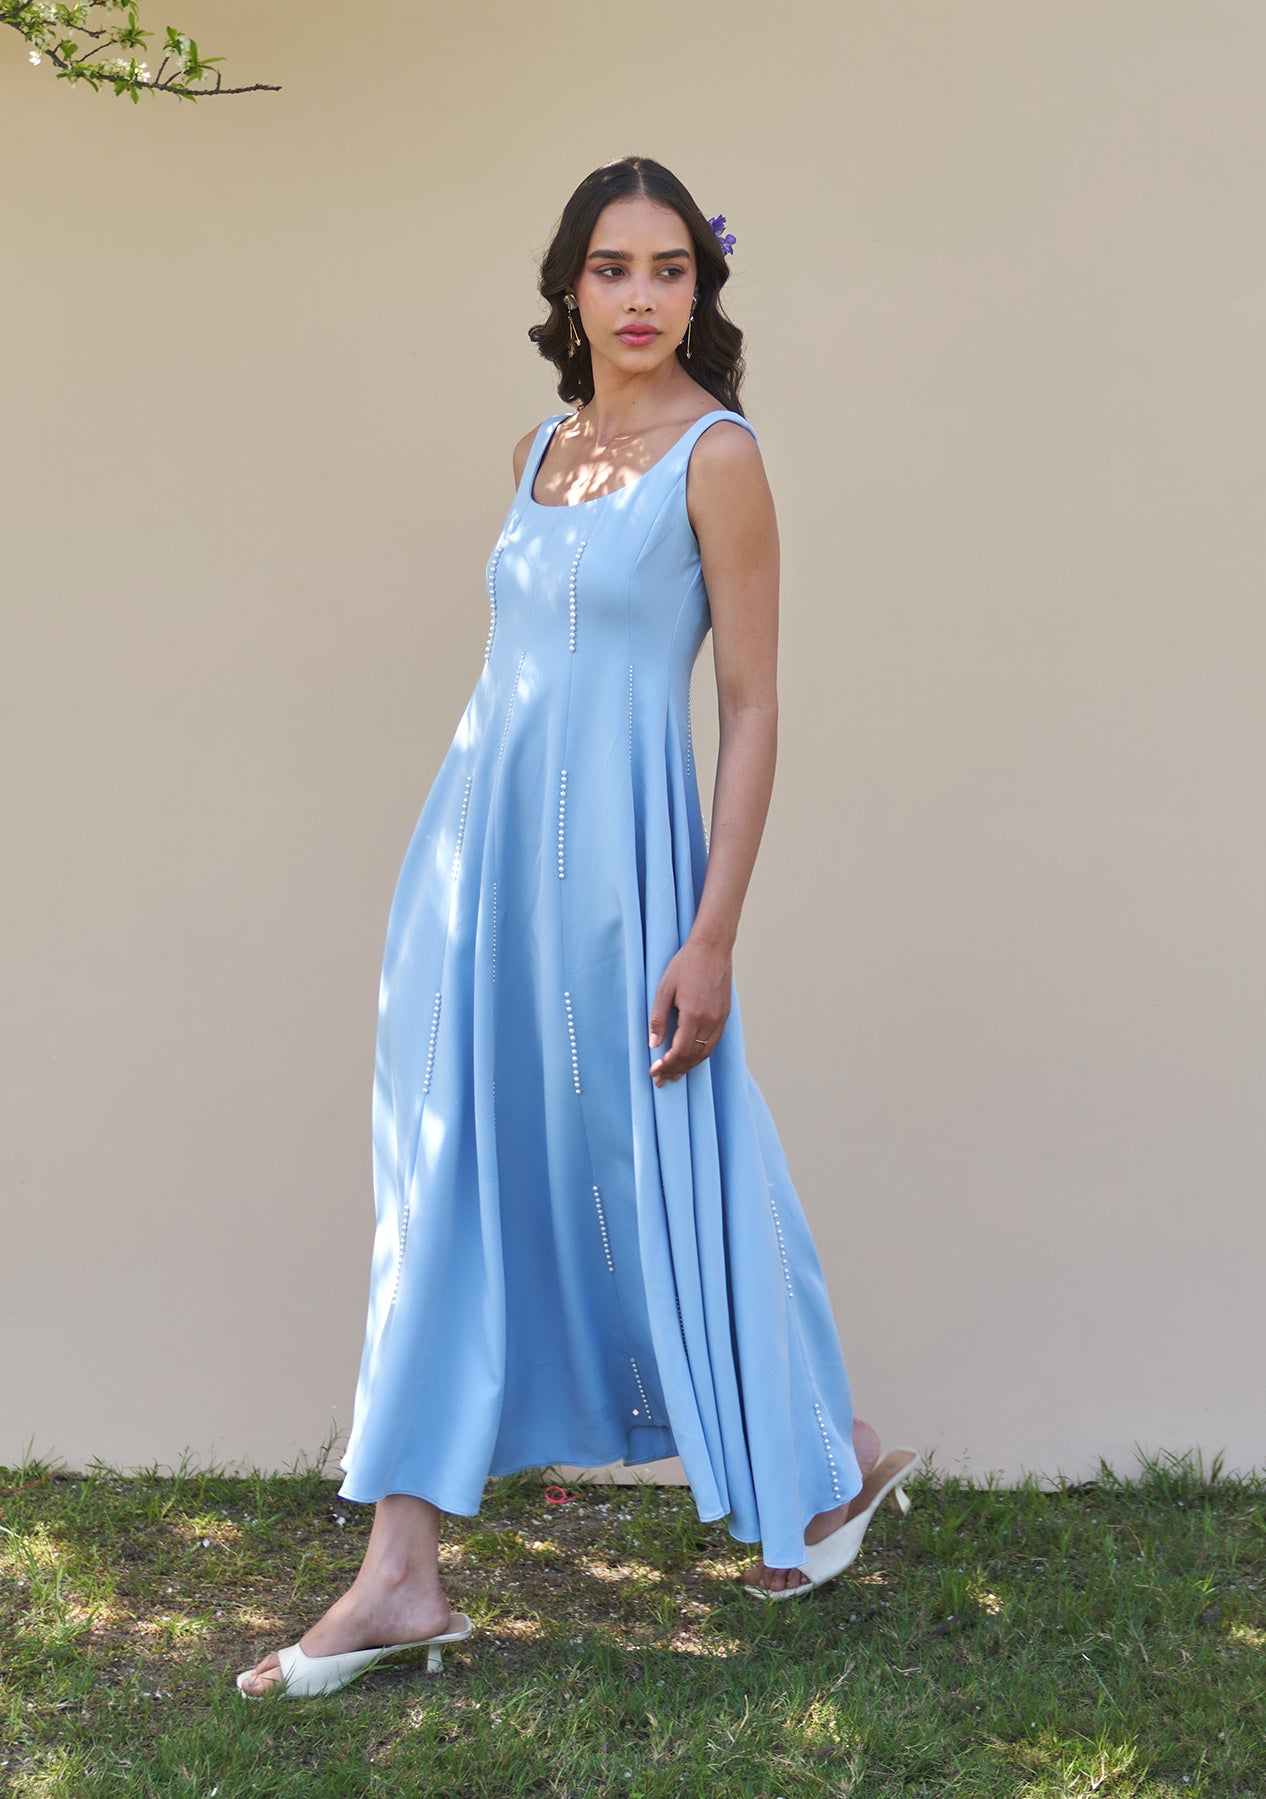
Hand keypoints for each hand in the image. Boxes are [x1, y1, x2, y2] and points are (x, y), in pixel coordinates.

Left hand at [648, 937, 731, 1086]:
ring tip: (674, 1075)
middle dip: (675, 1070)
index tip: (654, 1071)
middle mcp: (710, 1021)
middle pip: (692, 1056)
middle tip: (660, 1080)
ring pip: (704, 1053)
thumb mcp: (664, 989)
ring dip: (688, 1067)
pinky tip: (690, 1059)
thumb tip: (653, 1044)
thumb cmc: (685, 965)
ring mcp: (720, 1020)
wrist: (712, 949)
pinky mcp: (724, 1016)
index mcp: (693, 1015)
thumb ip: (658, 1018)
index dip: (666, 1064)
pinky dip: (700, 1056)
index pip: (679, 1051)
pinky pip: (712, 1044)